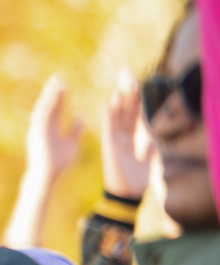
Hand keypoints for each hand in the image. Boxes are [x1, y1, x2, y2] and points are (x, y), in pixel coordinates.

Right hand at [24, 75, 84, 182]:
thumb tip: (81, 115)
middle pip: (48, 105)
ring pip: (43, 109)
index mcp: (50, 128)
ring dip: (49, 96)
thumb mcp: (72, 144)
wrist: (47, 176)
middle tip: (59, 77)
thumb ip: (75, 130)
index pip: (55, 109)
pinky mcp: (36, 134)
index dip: (59, 97)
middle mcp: (42, 127)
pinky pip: (41, 117)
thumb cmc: (59, 163)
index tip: (65, 84)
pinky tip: (52, 97)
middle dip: (52, 92)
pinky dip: (46, 107)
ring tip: (56, 83)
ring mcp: (37, 130)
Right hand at [101, 72, 152, 198]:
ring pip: (117, 114)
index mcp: (130, 135)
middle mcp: (121, 134)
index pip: (132, 110)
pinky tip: (110, 103)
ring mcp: (114, 139)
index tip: (132, 79)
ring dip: (118, 98)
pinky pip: (109, 127)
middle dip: (125, 89)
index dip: (134, 95)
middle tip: (124, 71)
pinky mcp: (109, 146)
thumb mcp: (148, 157)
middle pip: (124, 107)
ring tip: (120, 83)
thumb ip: (149, 145)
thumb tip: (155, 139)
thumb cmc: (137, 178)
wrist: (128, 193)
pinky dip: (109, 115)